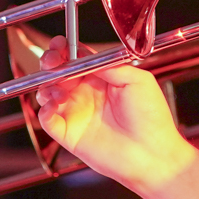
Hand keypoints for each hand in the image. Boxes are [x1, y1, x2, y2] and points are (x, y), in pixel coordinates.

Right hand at [35, 38, 198, 198]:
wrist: (153, 153)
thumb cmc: (152, 119)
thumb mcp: (137, 80)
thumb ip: (110, 65)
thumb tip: (87, 56)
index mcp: (102, 79)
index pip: (76, 59)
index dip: (64, 50)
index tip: (59, 45)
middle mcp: (87, 94)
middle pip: (57, 73)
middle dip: (50, 64)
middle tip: (52, 63)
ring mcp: (77, 113)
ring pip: (47, 93)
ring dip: (47, 86)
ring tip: (59, 90)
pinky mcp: (69, 134)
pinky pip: (47, 119)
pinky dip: (44, 110)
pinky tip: (54, 105)